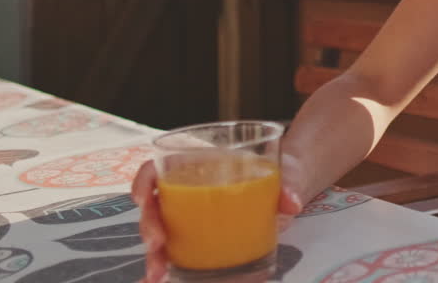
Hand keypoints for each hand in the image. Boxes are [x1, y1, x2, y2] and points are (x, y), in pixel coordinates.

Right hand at [133, 153, 305, 282]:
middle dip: (149, 227)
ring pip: (160, 232)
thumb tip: (292, 203)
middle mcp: (188, 190)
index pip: (158, 168)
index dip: (144, 182)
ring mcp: (191, 215)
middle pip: (155, 205)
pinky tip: (166, 280)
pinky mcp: (200, 237)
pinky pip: (178, 251)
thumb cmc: (282, 172)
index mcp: (200, 165)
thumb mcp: (288, 172)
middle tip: (158, 246)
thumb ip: (290, 184)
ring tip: (159, 274)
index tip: (145, 199)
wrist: (292, 187)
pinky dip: (168, 266)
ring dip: (154, 255)